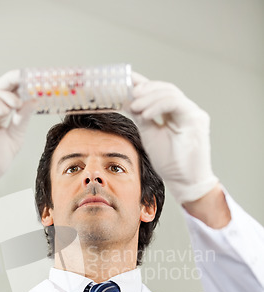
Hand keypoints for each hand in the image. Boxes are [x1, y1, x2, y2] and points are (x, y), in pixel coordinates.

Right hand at [0, 70, 35, 205]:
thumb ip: (22, 120)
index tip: (36, 82)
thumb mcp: (14, 138)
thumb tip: (34, 100)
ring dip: (5, 96)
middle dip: (14, 81)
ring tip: (16, 105)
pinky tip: (4, 110)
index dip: (21, 85)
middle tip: (27, 80)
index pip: (9, 94)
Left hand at [126, 72, 217, 203]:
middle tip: (128, 93)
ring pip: (170, 92)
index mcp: (174, 113)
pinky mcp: (196, 119)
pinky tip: (145, 113)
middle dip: (144, 88)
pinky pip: (175, 103)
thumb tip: (126, 101)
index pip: (158, 92)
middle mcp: (184, 110)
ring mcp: (192, 113)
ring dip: (149, 97)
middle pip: (164, 88)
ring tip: (134, 105)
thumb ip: (140, 117)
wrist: (185, 182)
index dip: (141, 83)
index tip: (124, 80)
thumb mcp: (149, 134)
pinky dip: (158, 105)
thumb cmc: (170, 163)